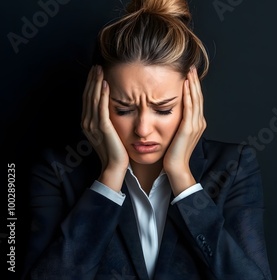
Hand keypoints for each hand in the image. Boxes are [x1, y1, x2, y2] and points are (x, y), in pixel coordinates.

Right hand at [81, 65, 128, 191]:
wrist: (115, 166)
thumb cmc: (115, 150)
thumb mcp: (109, 132)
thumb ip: (106, 120)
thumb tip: (110, 108)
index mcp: (88, 123)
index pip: (87, 99)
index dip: (91, 84)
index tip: (96, 72)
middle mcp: (87, 122)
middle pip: (88, 96)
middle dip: (92, 80)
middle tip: (97, 65)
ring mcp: (93, 125)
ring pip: (93, 99)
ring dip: (96, 83)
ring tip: (100, 70)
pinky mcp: (103, 127)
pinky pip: (101, 107)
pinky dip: (102, 95)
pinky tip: (105, 84)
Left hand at [163, 66, 205, 195]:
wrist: (176, 168)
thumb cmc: (173, 154)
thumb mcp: (176, 134)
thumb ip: (178, 123)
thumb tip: (171, 112)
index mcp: (196, 123)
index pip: (196, 100)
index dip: (194, 86)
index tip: (189, 74)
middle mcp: (199, 122)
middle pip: (198, 97)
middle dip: (195, 81)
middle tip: (192, 67)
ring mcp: (195, 125)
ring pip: (195, 100)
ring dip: (192, 85)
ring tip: (189, 72)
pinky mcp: (188, 129)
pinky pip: (189, 108)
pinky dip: (188, 96)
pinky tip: (185, 86)